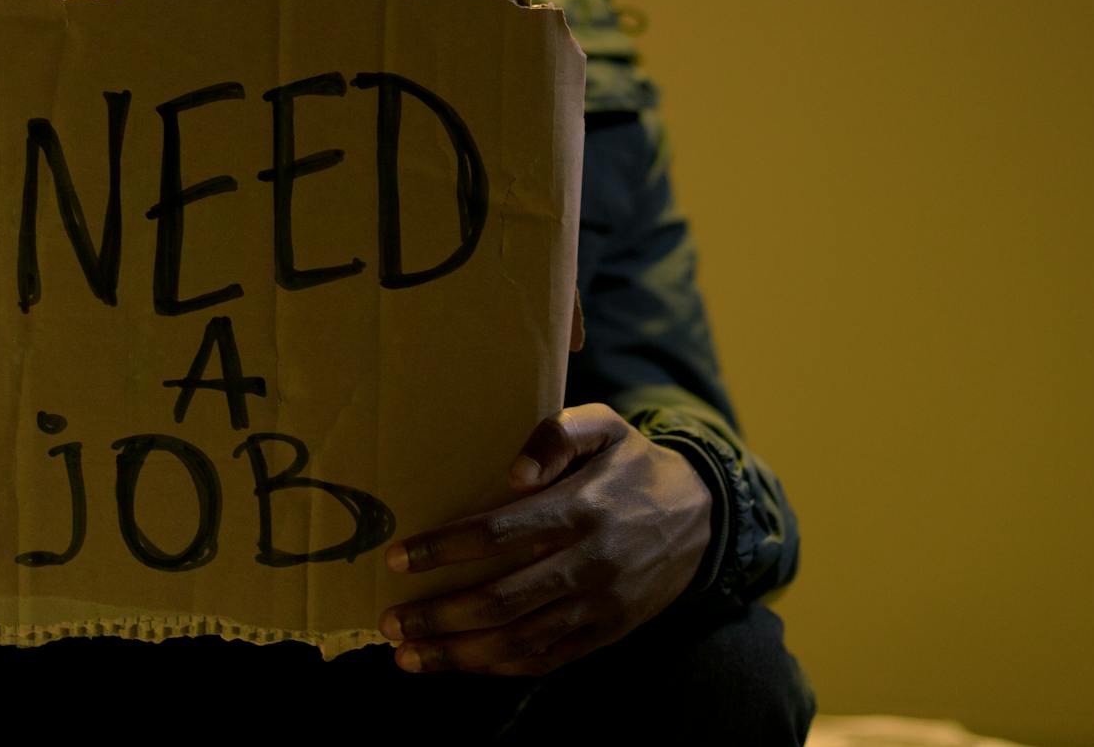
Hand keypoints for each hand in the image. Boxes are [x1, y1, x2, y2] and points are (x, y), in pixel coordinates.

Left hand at [378, 403, 710, 675]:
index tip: (397, 557)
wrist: (702, 517)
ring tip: (407, 655)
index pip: (499, 533)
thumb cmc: (633, 465)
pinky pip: (546, 661)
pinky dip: (499, 668)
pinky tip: (460, 665)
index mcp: (581, 508)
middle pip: (501, 600)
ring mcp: (599, 605)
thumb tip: (514, 471)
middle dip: (439, 615)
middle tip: (391, 620)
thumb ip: (558, 433)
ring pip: (520, 642)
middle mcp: (589, 563)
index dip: (443, 548)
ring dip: (459, 655)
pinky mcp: (606, 633)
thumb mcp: (606, 426)